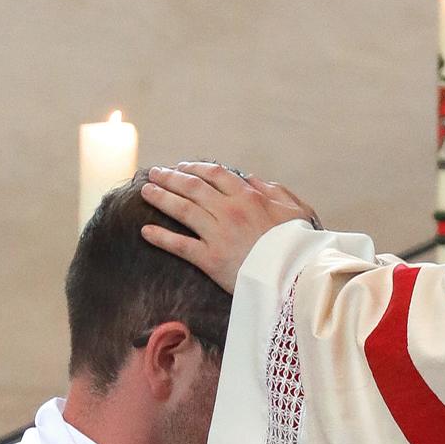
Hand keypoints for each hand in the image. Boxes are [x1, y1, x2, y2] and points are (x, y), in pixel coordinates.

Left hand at [140, 164, 318, 293]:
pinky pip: (180, 245)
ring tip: (145, 192)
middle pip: (192, 188)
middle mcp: (229, 210)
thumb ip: (274, 191)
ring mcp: (218, 234)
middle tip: (154, 173)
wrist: (297, 276)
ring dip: (161, 198)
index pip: (215, 174)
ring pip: (182, 210)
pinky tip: (145, 231)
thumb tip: (252, 179)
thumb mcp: (295, 210)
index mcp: (249, 197)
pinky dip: (161, 237)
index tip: (182, 167)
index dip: (195, 168)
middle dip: (170, 178)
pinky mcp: (211, 259)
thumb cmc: (299, 244)